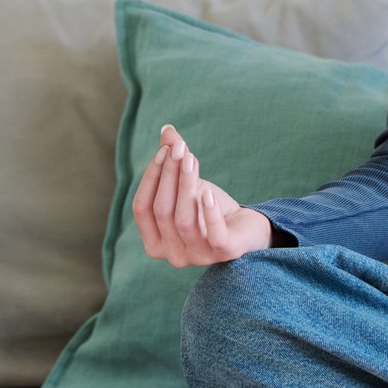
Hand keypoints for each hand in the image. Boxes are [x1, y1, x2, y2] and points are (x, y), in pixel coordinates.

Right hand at [132, 124, 272, 265]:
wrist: (246, 226)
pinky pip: (214, 234)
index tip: (165, 150)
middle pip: (162, 211)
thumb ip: (174, 161)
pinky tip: (208, 191)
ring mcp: (198, 257)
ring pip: (184, 219)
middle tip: (180, 148)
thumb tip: (167, 129)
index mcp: (155, 243)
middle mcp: (172, 255)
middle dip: (169, 176)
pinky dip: (209, 212)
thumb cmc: (209, 207)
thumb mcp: (189, 184)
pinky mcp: (225, 253)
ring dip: (186, 185)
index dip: (151, 177)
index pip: (141, 208)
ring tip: (191, 159)